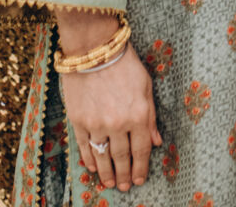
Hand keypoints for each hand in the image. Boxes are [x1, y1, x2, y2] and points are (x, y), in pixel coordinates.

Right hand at [55, 11, 161, 190]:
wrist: (95, 49)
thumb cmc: (125, 64)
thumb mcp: (146, 87)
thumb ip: (151, 117)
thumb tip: (156, 142)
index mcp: (138, 115)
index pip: (140, 150)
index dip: (140, 167)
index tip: (139, 179)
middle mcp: (117, 123)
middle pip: (121, 157)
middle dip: (124, 174)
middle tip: (124, 186)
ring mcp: (96, 123)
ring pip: (102, 155)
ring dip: (106, 172)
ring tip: (110, 183)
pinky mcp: (78, 120)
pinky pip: (84, 146)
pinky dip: (89, 158)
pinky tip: (92, 167)